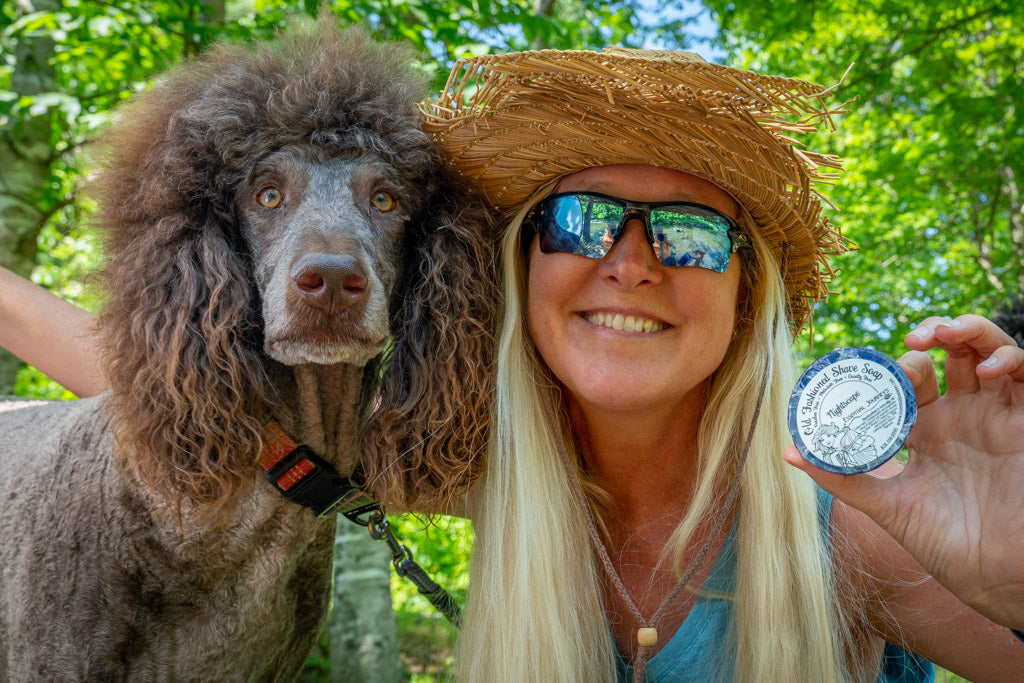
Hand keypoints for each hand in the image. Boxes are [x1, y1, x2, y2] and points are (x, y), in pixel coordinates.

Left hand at [785, 315, 1023, 627]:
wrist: (1000, 581)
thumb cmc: (948, 549)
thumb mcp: (888, 507)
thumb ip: (843, 477)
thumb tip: (788, 452)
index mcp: (925, 432)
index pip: (904, 383)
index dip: (888, 369)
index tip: (868, 370)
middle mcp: (960, 417)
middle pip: (946, 356)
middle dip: (927, 338)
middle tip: (909, 345)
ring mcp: (996, 417)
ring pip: (986, 351)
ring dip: (967, 331)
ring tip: (941, 333)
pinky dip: (1008, 359)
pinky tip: (986, 369)